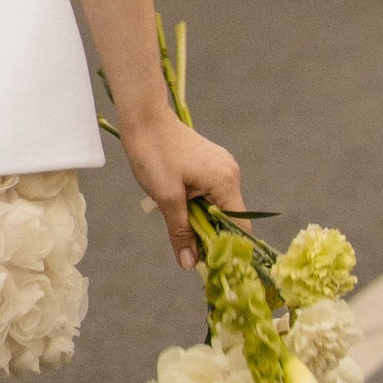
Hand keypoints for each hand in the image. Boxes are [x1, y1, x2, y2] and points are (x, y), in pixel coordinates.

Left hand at [119, 110, 242, 271]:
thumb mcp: (166, 198)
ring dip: (200, 218)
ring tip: (176, 219)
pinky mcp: (210, 163)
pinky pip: (210, 192)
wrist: (143, 117)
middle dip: (209, 234)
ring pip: (217, 206)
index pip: (239, 226)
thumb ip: (181, 232)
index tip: (209, 263)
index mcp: (226, 182)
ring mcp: (222, 166)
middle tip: (186, 247)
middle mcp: (230, 174)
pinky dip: (196, 204)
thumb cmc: (154, 154)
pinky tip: (177, 204)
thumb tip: (189, 264)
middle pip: (228, 218)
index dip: (226, 247)